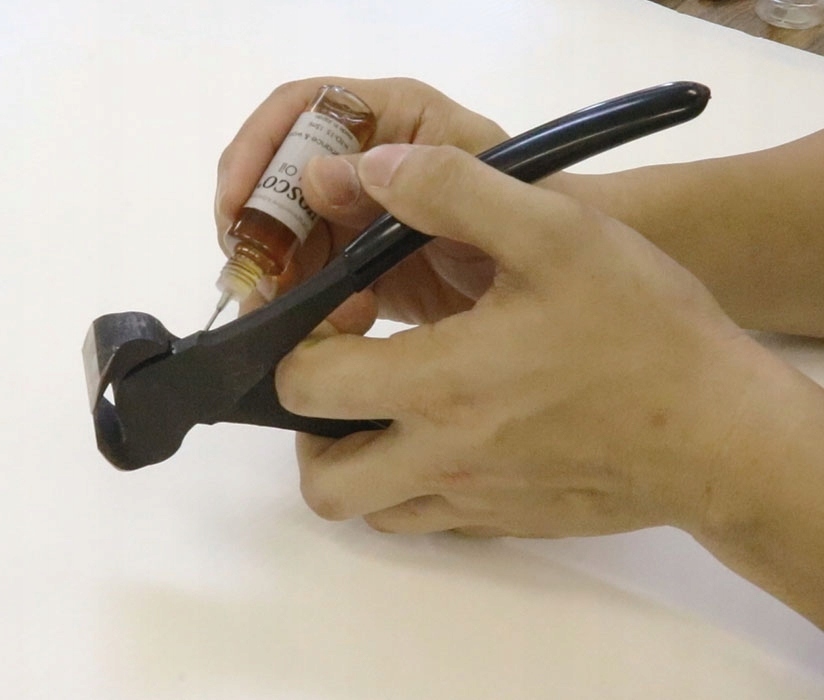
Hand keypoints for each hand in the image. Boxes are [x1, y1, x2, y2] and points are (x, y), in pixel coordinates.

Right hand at [215, 77, 508, 324]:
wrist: (557, 279)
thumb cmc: (532, 213)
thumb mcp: (479, 183)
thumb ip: (408, 175)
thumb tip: (313, 178)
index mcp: (386, 119)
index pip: (299, 111)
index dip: (256, 152)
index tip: (235, 207)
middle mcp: (360, 162)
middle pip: (277, 183)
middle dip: (262, 235)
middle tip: (263, 285)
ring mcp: (354, 218)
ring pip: (284, 239)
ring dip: (284, 282)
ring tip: (311, 320)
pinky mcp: (356, 268)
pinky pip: (308, 282)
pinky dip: (308, 309)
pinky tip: (336, 331)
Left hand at [275, 143, 767, 538]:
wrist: (721, 429)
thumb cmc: (641, 327)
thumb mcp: (556, 230)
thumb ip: (454, 191)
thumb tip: (373, 172)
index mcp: (439, 385)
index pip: (307, 385)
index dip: (302, 342)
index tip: (345, 310)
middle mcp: (442, 459)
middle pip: (321, 479)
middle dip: (308, 422)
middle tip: (347, 371)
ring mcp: (471, 502)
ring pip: (368, 509)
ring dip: (355, 458)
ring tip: (387, 404)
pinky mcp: (504, 524)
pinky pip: (423, 520)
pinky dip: (408, 483)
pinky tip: (447, 433)